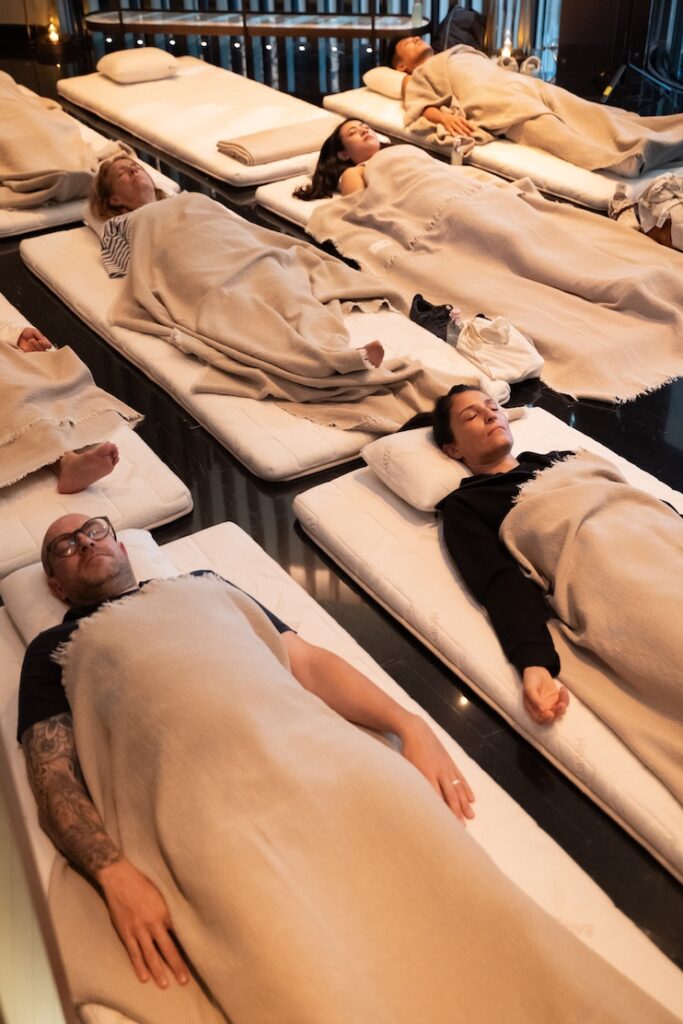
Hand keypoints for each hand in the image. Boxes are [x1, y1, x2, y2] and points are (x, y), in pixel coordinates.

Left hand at [17, 326, 51, 351]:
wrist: (18, 334)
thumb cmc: (27, 332)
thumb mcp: (35, 332)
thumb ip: (41, 337)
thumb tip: (48, 344)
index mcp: (44, 342)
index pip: (48, 346)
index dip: (46, 345)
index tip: (40, 341)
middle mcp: (41, 348)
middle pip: (43, 350)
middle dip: (37, 345)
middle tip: (32, 339)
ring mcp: (35, 351)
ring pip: (38, 353)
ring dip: (34, 347)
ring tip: (29, 340)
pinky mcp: (30, 354)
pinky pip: (32, 354)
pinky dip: (30, 349)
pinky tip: (27, 346)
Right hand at [98, 858, 188, 987]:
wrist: (120, 878)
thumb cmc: (144, 882)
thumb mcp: (162, 892)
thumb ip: (171, 908)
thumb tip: (184, 917)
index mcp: (165, 912)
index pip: (180, 934)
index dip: (188, 947)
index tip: (198, 959)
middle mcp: (153, 923)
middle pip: (168, 949)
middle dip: (177, 966)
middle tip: (184, 981)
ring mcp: (139, 929)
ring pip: (150, 955)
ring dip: (158, 971)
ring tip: (164, 985)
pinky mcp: (126, 932)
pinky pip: (133, 953)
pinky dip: (139, 966)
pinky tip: (144, 978)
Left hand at [399, 715, 474, 821]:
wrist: (416, 731)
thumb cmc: (408, 751)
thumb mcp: (408, 768)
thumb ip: (414, 783)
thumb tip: (417, 801)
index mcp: (426, 774)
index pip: (436, 797)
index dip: (443, 811)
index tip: (447, 825)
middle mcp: (439, 772)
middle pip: (450, 795)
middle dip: (456, 812)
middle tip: (462, 827)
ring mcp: (447, 767)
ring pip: (458, 788)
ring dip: (464, 803)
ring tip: (471, 816)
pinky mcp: (450, 762)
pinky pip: (460, 778)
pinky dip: (466, 788)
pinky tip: (471, 798)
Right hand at [439, 111, 474, 136]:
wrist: (444, 117)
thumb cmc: (454, 119)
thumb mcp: (460, 119)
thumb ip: (465, 124)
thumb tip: (472, 129)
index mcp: (460, 119)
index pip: (467, 123)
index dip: (471, 126)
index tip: (475, 130)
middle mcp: (456, 120)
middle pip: (463, 126)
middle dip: (467, 130)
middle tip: (471, 134)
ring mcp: (452, 124)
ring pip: (457, 128)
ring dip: (461, 132)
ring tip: (465, 136)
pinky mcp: (448, 127)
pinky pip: (451, 130)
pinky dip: (453, 133)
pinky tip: (455, 136)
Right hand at [522, 666, 568, 724]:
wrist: (536, 671)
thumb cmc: (530, 681)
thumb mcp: (530, 689)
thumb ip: (535, 700)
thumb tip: (542, 710)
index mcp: (533, 709)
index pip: (540, 720)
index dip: (546, 719)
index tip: (550, 713)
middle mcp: (542, 710)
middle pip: (552, 718)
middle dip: (558, 713)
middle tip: (561, 704)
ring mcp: (551, 705)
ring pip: (560, 712)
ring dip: (563, 705)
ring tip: (562, 692)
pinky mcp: (557, 700)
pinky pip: (564, 703)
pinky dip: (566, 697)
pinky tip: (562, 689)